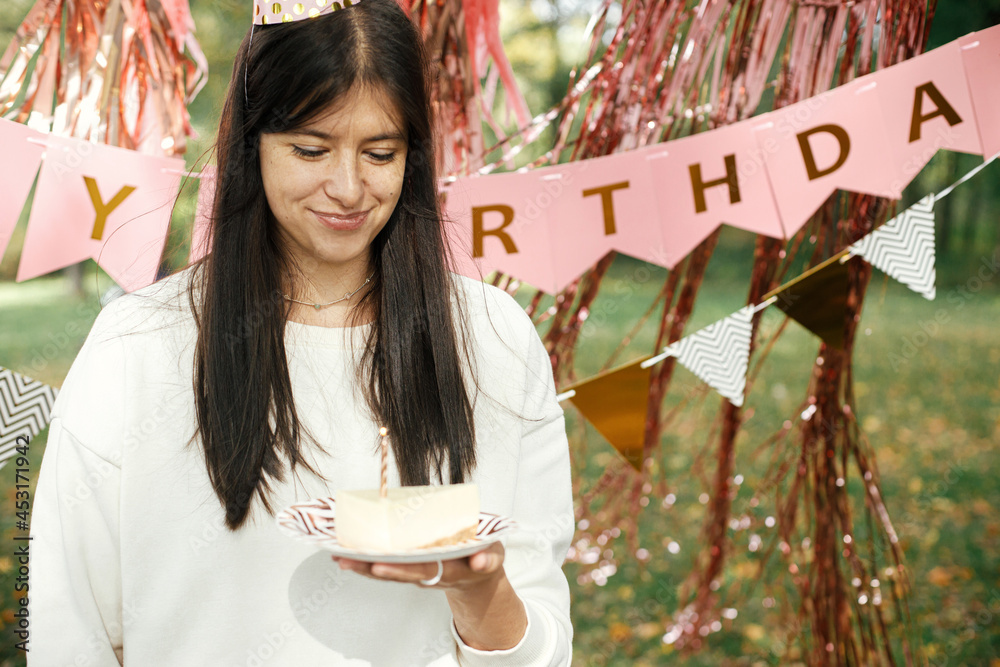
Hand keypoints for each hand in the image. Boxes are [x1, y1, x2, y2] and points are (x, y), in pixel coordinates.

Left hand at [333, 542, 527, 649]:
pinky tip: (347, 554)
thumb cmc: (483, 553)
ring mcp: (417, 572)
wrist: (479, 571)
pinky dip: (366, 562)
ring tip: (338, 556)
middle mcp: (429, 574)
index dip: (400, 569)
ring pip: (388, 571)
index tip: (379, 566)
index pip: (422, 570)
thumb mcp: (493, 555)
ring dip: (363, 566)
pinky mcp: (410, 568)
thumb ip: (488, 558)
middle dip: (371, 567)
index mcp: (449, 569)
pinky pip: (386, 566)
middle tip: (347, 560)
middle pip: (397, 572)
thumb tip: (481, 562)